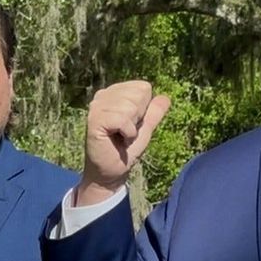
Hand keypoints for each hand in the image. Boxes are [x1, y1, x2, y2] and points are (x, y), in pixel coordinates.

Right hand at [76, 80, 170, 205]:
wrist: (111, 172)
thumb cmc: (125, 150)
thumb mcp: (145, 129)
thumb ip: (154, 112)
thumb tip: (166, 97)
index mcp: (114, 93)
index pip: (144, 88)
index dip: (144, 110)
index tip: (131, 125)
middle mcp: (103, 95)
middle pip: (139, 95)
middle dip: (138, 118)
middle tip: (125, 132)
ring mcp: (96, 106)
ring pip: (131, 106)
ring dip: (132, 128)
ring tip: (120, 136)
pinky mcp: (94, 119)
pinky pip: (122, 119)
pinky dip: (127, 134)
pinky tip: (117, 140)